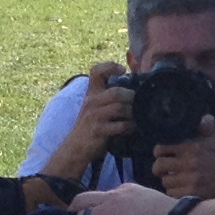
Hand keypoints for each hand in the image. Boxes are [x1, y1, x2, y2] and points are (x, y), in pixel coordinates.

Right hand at [53, 62, 132, 179]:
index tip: (122, 70)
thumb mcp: (94, 108)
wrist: (75, 148)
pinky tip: (132, 129)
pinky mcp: (98, 130)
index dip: (110, 66)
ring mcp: (94, 116)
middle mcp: (92, 102)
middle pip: (117, 92)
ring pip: (121, 108)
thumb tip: (134, 91)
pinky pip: (121, 126)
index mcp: (91, 93)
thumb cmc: (89, 127)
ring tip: (137, 118)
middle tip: (139, 104)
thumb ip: (108, 98)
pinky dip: (130, 127)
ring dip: (133, 114)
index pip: (96, 71)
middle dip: (132, 98)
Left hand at [150, 115, 214, 195]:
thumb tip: (205, 116)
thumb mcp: (212, 140)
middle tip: (161, 170)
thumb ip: (206, 127)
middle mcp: (189, 163)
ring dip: (168, 181)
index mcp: (190, 148)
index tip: (161, 155)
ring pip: (165, 181)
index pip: (161, 149)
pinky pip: (172, 193)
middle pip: (158, 166)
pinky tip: (180, 188)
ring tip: (174, 179)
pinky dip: (174, 192)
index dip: (158, 152)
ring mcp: (190, 179)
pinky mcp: (192, 193)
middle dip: (158, 169)